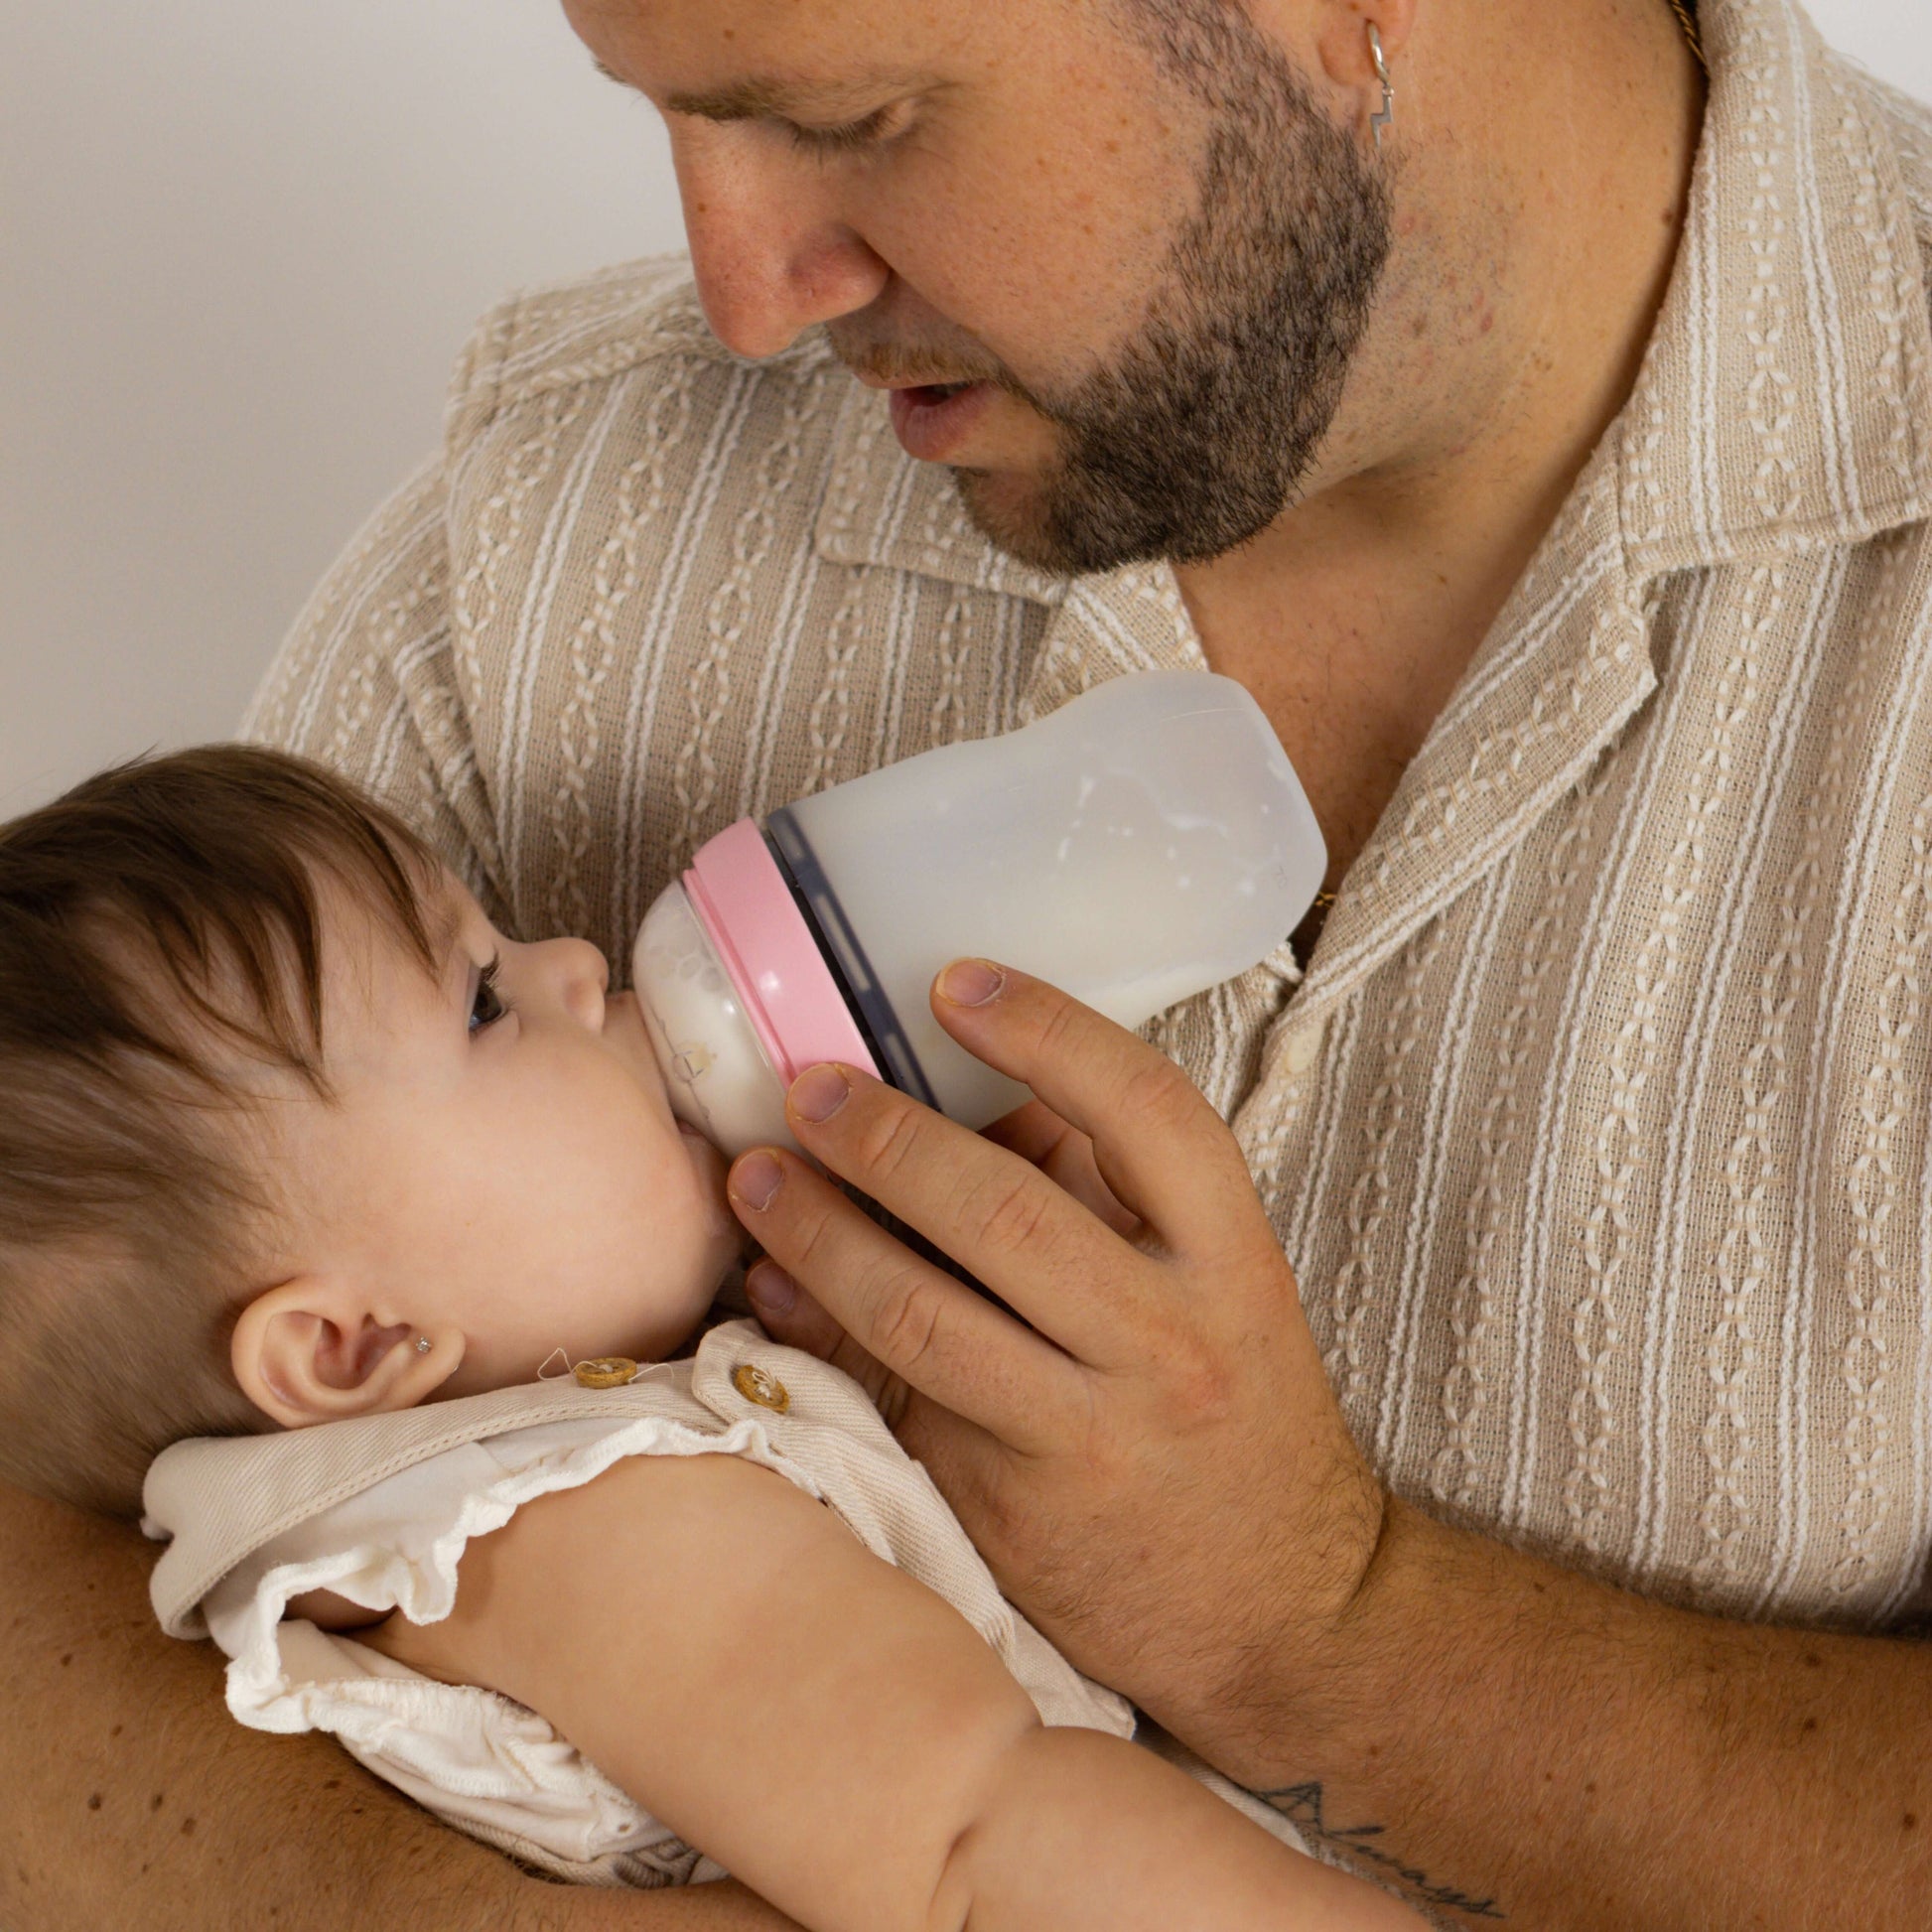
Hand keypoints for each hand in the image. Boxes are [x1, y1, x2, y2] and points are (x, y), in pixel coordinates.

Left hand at [727, 960, 1386, 1764]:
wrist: (1286, 1615)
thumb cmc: (1240, 1426)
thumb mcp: (1220, 1293)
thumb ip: (1114, 1199)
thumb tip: (975, 1098)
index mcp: (1233, 1264)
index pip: (1148, 1115)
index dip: (1048, 1033)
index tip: (955, 983)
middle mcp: (1169, 1344)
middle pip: (1008, 1215)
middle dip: (887, 1138)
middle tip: (806, 1087)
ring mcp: (1088, 1436)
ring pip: (927, 1318)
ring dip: (823, 1236)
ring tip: (757, 1177)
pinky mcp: (1012, 1511)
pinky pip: (897, 1401)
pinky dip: (822, 1334)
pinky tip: (768, 1290)